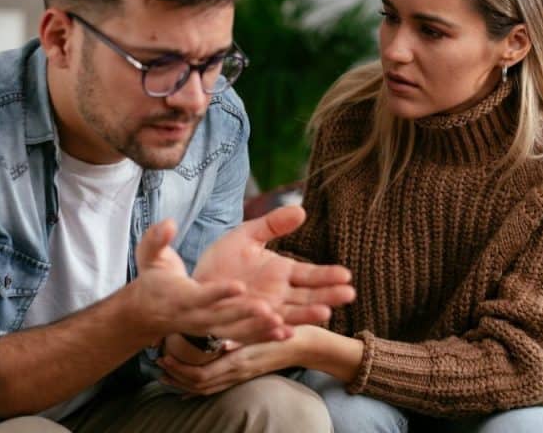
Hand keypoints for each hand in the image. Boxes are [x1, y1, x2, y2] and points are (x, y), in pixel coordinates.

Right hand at [129, 220, 284, 344]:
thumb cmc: (154, 280)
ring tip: (284, 325)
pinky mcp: (220, 332)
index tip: (238, 286)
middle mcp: (198, 316)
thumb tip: (169, 223)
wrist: (150, 311)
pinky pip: (244, 337)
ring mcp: (210, 327)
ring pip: (237, 330)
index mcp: (182, 297)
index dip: (218, 292)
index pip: (201, 295)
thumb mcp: (150, 256)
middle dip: (245, 314)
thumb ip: (157, 240)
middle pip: (224, 317)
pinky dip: (264, 336)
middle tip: (269, 309)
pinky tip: (288, 333)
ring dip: (260, 329)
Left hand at [157, 325, 319, 395]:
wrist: (305, 344)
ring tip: (167, 371)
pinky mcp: (243, 375)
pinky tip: (188, 379)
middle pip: (198, 384)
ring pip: (205, 388)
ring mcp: (240, 376)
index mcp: (238, 361)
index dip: (180, 368)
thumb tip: (221, 341)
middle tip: (158, 363)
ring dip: (184, 381)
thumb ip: (244, 335)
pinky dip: (198, 385)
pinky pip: (216, 386)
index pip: (201, 374)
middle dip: (176, 376)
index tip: (164, 355)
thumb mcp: (263, 329)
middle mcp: (236, 372)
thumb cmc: (284, 331)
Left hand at [193, 205, 354, 329]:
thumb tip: (301, 210)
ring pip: (290, 314)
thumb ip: (272, 224)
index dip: (327, 275)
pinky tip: (285, 330)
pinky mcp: (244, 324)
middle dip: (327, 296)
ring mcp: (263, 311)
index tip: (346, 275)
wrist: (194, 283)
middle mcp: (277, 295)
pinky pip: (261, 329)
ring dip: (306, 315)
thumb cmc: (222, 260)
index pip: (310, 275)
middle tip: (348, 294)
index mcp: (281, 273)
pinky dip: (273, 331)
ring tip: (324, 313)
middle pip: (307, 296)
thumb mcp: (247, 235)